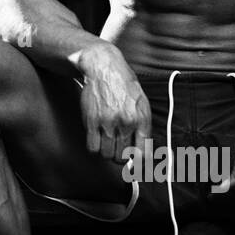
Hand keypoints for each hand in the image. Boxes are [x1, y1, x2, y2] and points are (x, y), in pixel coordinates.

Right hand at [78, 44, 151, 161]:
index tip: (135, 167)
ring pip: (106, 155)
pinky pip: (92, 148)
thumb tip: (142, 153)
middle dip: (120, 157)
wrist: (104, 67)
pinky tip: (97, 137)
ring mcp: (108, 122)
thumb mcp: (142, 104)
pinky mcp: (92, 121)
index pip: (143, 154)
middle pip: (122, 158)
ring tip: (108, 141)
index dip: (139, 166)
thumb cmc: (125, 86)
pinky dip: (94, 147)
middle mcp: (126, 122)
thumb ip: (143, 128)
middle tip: (118, 148)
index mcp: (142, 119)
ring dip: (106, 152)